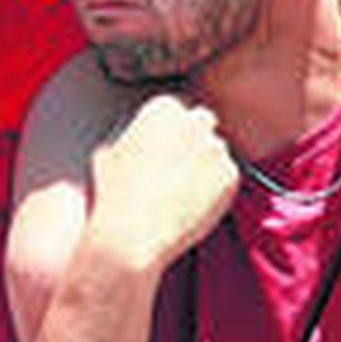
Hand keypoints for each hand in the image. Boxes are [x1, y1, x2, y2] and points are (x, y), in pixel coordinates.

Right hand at [88, 93, 238, 272]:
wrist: (134, 233)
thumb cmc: (115, 194)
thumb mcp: (108, 152)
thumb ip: (131, 136)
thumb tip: (137, 141)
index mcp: (163, 108)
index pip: (176, 110)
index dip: (170, 131)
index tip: (163, 147)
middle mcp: (193, 122)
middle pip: (202, 122)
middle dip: (193, 138)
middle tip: (180, 165)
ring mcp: (215, 148)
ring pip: (215, 151)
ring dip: (205, 164)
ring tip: (180, 192)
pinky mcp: (231, 175)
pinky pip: (226, 176)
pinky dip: (215, 188)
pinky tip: (192, 203)